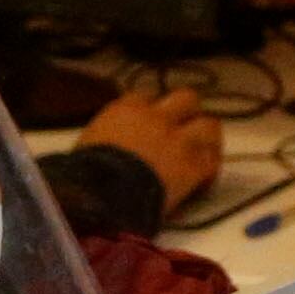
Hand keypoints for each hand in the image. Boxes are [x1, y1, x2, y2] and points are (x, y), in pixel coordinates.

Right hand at [76, 86, 223, 210]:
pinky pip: (211, 161)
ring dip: (207, 138)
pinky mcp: (191, 165)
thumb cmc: (84, 174)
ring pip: (209, 124)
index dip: (152, 111)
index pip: (146, 97)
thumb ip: (105, 137)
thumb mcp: (86, 145)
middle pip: (186, 99)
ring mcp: (177, 140)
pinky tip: (203, 181)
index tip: (150, 124)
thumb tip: (106, 146)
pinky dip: (209, 170)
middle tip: (184, 131)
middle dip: (188, 114)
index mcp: (125, 110)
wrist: (98, 195)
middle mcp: (155, 117)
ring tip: (202, 153)